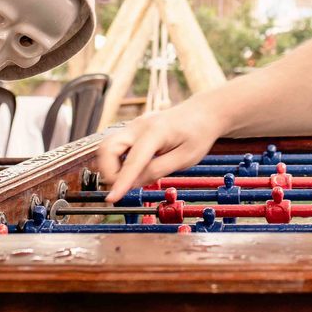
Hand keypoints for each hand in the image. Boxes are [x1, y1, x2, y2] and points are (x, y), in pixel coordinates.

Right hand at [96, 103, 226, 202]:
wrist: (204, 112)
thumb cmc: (198, 134)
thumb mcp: (185, 158)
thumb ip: (158, 170)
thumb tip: (134, 183)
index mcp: (155, 132)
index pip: (132, 161)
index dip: (121, 182)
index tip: (111, 199)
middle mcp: (139, 125)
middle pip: (108, 147)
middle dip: (109, 171)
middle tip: (123, 187)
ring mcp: (134, 125)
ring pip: (107, 146)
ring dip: (111, 166)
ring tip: (130, 178)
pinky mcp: (133, 129)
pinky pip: (116, 145)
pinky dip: (117, 160)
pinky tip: (134, 168)